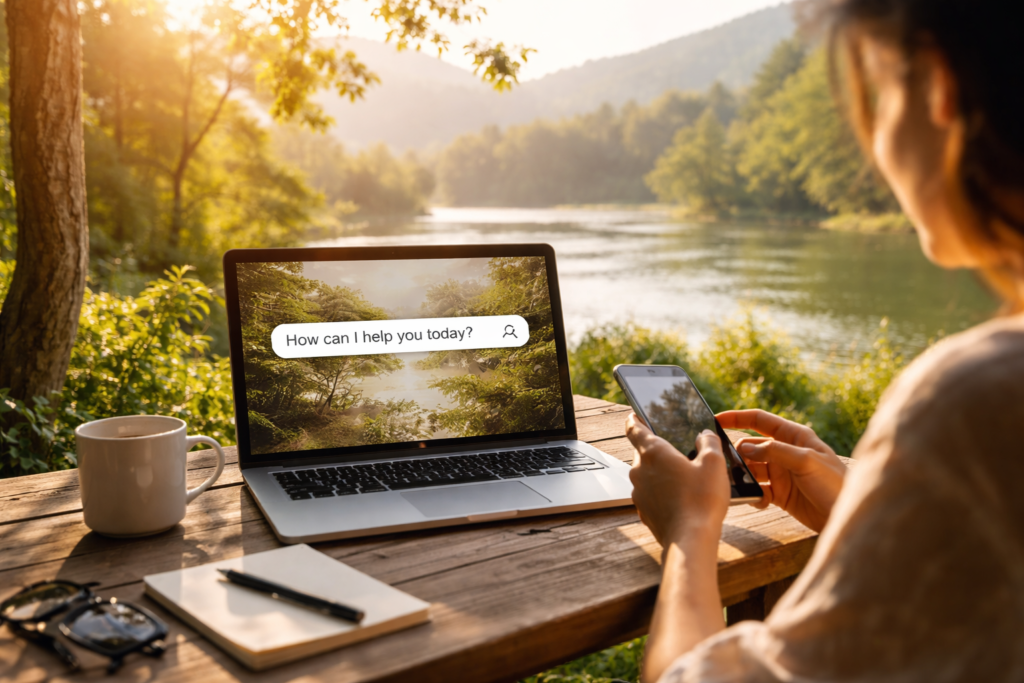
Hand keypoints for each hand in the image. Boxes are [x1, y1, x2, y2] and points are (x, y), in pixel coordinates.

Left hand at [625, 413, 729, 548]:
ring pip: (647, 475)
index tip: (635, 415)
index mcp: (653, 452)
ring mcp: (638, 492)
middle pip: (643, 452)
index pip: (634, 428)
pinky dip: (661, 492)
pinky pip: (650, 494)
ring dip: (661, 473)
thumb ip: (709, 442)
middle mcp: (640, 470)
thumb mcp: (714, 463)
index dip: (634, 419)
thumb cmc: (701, 500)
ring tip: (685, 479)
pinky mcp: (643, 511)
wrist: (690, 539)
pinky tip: (681, 499)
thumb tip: (705, 435)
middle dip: (658, 451)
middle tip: (678, 452)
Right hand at [716, 410, 846, 532]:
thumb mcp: (806, 462)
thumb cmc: (835, 484)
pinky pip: (758, 490)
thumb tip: (744, 448)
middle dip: (737, 455)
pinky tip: (758, 501)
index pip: (759, 420)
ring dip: (744, 477)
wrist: (846, 517)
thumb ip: (774, 451)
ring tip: (740, 486)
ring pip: (751, 470)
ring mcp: (781, 473)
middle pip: (750, 447)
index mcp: (794, 436)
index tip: (715, 420)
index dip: (737, 418)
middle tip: (725, 465)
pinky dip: (753, 495)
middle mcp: (785, 452)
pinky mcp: (780, 494)